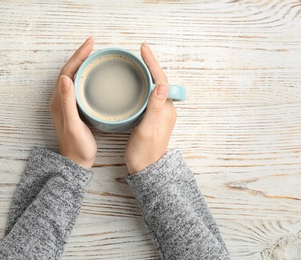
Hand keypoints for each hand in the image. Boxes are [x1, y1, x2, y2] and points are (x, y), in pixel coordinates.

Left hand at [49, 37, 96, 168]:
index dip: (78, 56)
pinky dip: (85, 75)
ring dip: (82, 63)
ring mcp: (66, 104)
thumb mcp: (73, 125)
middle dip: (80, 56)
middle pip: (69, 71)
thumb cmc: (77, 146)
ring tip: (94, 54)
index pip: (67, 71)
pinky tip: (94, 75)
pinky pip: (78, 85)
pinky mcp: (73, 108)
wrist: (76, 161)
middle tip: (93, 44)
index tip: (90, 44)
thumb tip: (65, 78)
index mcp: (59, 101)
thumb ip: (68, 103)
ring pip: (73, 77)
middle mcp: (60, 100)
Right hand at [125, 43, 176, 173]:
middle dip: (150, 64)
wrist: (146, 170)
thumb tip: (162, 85)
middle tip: (140, 52)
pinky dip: (143, 85)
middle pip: (159, 80)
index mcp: (165, 110)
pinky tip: (135, 84)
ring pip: (154, 87)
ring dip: (148, 73)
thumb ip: (154, 108)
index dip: (152, 63)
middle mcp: (165, 109)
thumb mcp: (148, 130)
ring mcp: (159, 114)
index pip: (161, 80)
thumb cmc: (145, 153)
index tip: (143, 49)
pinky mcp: (153, 118)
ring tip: (137, 62)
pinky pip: (149, 96)